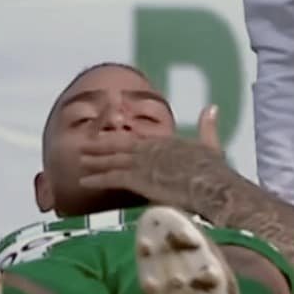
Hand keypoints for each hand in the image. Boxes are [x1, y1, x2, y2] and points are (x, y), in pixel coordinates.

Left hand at [79, 105, 223, 203]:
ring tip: (79, 160)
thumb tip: (212, 107)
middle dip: (100, 145)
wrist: (212, 186)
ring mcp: (142, 162)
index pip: (137, 138)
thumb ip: (208, 126)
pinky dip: (97, 178)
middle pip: (119, 145)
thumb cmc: (214, 171)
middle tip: (83, 144)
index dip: (121, 138)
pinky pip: (112, 177)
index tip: (108, 138)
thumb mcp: (212, 145)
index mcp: (165, 141)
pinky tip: (84, 180)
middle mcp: (150, 148)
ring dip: (94, 160)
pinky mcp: (138, 178)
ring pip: (112, 159)